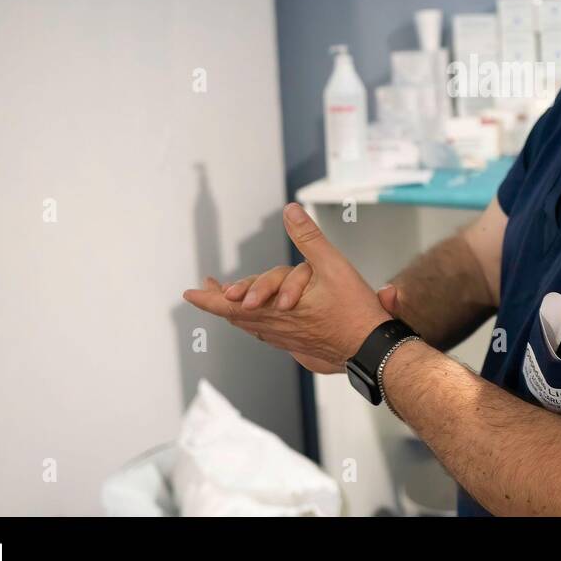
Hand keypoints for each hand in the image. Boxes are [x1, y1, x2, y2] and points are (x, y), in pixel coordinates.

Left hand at [183, 204, 390, 374]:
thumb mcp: (332, 265)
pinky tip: (258, 322)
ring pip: (251, 325)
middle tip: (203, 291)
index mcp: (278, 307)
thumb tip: (290, 211)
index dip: (209, 298)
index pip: (233, 304)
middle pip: (237, 316)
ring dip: (236, 312)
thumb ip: (309, 237)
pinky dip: (255, 324)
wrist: (370, 348)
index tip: (190, 293)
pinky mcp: (298, 344)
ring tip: (228, 301)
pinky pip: (267, 334)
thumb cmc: (354, 310)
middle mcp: (277, 326)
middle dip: (218, 302)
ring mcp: (286, 338)